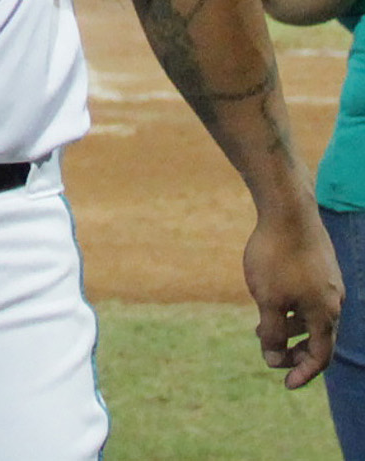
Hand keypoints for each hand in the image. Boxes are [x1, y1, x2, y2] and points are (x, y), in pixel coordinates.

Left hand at [243, 201, 342, 388]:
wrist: (288, 211)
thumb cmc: (276, 257)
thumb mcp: (268, 300)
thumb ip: (272, 332)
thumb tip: (271, 358)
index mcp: (326, 314)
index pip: (321, 356)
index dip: (304, 373)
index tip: (286, 383)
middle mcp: (334, 301)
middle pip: (319, 339)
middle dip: (294, 352)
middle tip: (269, 356)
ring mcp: (329, 283)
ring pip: (312, 317)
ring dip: (289, 330)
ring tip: (260, 330)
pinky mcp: (320, 267)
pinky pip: (310, 299)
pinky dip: (292, 309)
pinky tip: (270, 302)